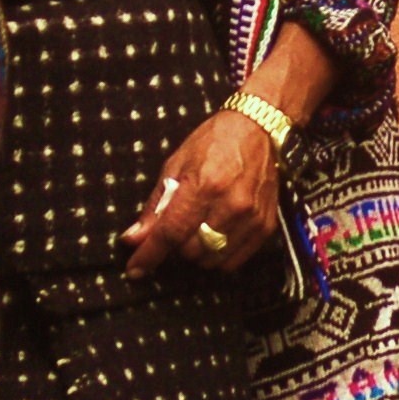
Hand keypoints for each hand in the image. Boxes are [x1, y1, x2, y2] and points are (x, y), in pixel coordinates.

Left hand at [124, 108, 281, 276]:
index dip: (149, 255)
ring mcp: (251, 218)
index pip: (170, 232)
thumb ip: (156, 206)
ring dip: (197, 253)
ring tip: (197, 230)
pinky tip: (215, 237)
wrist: (258, 128)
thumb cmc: (213, 142)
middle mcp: (230, 205)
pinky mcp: (265, 226)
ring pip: (211, 260)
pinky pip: (233, 261)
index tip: (134, 270)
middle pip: (190, 251)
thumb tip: (133, 239)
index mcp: (204, 185)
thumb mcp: (176, 166)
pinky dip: (218, 257)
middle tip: (177, 229)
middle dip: (176, 247)